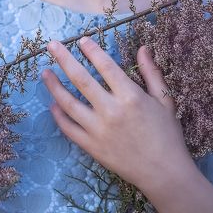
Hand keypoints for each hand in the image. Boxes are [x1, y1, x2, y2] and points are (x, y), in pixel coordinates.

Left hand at [41, 36, 192, 191]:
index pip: (106, 66)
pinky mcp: (92, 147)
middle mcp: (111, 110)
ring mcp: (98, 130)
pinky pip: (69, 128)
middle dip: (64, 59)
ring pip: (68, 103)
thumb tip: (143, 48)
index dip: (92, 50)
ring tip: (45, 73)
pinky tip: (53, 105)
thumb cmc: (167, 135)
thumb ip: (151, 73)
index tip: (81, 40)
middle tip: (51, 45)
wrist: (164, 173)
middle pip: (81, 79)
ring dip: (54, 86)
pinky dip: (58, 116)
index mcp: (131, 96)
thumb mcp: (165, 100)